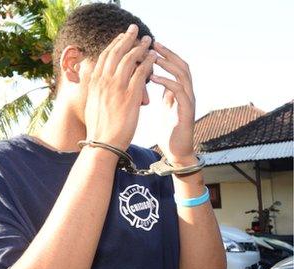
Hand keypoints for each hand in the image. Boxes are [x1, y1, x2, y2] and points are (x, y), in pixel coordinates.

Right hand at [84, 24, 156, 149]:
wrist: (102, 143)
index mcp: (94, 83)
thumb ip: (95, 89)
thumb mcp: (91, 103)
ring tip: (148, 41)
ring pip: (130, 59)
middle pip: (116, 52)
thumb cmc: (98, 127)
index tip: (122, 37)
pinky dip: (148, 62)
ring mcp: (117, 87)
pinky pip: (141, 72)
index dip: (114, 44)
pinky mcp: (130, 95)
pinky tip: (154, 57)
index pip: (104, 56)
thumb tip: (96, 82)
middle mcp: (104, 81)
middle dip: (126, 38)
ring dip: (140, 47)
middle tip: (135, 30)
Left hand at [150, 42, 196, 166]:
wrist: (176, 153)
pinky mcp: (186, 111)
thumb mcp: (164, 108)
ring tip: (153, 57)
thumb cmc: (168, 131)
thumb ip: (164, 94)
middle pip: (182, 65)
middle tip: (153, 44)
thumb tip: (155, 81)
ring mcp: (189, 101)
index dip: (165, 55)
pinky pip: (178, 91)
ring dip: (168, 64)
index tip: (151, 46)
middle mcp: (188, 93)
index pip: (176, 66)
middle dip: (168, 53)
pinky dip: (166, 82)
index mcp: (181, 92)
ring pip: (183, 75)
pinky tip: (153, 78)